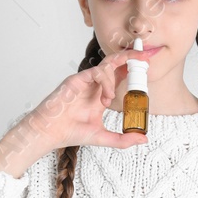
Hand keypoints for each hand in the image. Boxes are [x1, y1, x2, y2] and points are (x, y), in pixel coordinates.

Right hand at [19, 46, 155, 151]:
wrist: (50, 133)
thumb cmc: (70, 133)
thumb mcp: (103, 137)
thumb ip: (123, 139)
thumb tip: (143, 140)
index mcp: (100, 96)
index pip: (119, 76)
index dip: (132, 70)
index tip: (146, 67)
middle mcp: (94, 86)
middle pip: (114, 64)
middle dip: (130, 58)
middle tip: (145, 57)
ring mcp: (85, 81)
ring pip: (106, 66)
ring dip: (114, 79)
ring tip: (111, 98)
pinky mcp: (77, 80)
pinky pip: (96, 72)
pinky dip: (105, 81)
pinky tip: (105, 97)